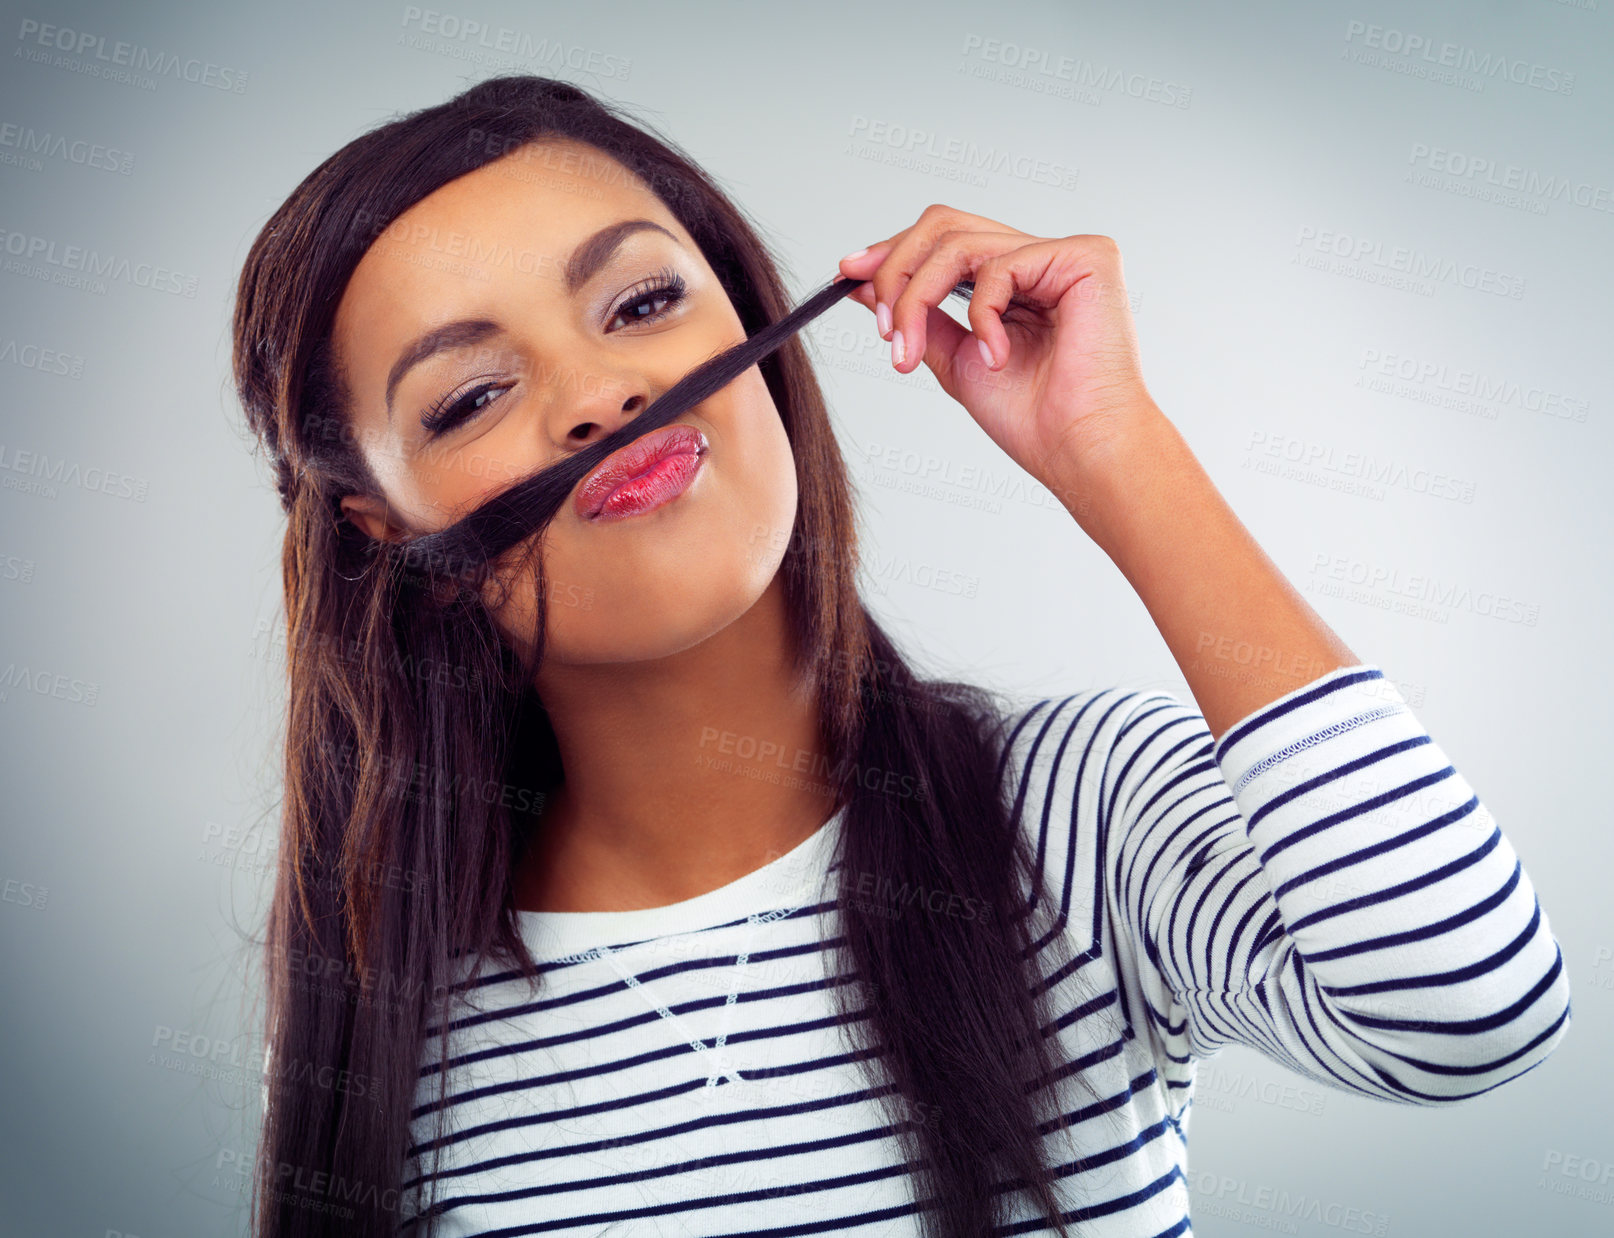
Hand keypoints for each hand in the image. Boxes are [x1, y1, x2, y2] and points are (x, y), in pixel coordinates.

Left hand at [835, 204, 1162, 503]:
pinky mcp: (1087, 257)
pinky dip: (982, 315)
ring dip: (918, 298)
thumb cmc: (1033, 419)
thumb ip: (919, 318)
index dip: (891, 252)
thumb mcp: (955, 361)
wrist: (1079, 449)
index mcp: (1012, 280)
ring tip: (912, 352)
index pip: (941, 240)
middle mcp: (1037, 259)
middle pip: (943, 225)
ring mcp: (1062, 254)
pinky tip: (997, 356)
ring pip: (959, 241)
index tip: (847, 276)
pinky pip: (1000, 265)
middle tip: (882, 327)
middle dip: (896, 272)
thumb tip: (863, 285)